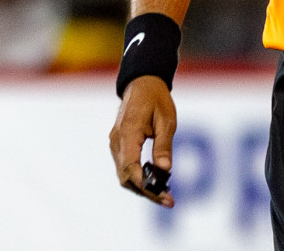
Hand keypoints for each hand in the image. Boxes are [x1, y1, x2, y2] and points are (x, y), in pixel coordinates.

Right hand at [109, 76, 176, 207]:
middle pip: (126, 177)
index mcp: (128, 132)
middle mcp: (117, 141)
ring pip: (124, 175)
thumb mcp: (166, 120)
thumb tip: (165, 170)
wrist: (141, 83)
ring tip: (164, 194)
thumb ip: (164, 145)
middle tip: (168, 200)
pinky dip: (138, 178)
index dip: (146, 185)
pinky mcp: (118, 145)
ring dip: (142, 187)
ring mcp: (115, 143)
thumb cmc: (156, 99)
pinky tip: (154, 181)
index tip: (164, 196)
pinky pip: (124, 167)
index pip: (131, 168)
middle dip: (146, 192)